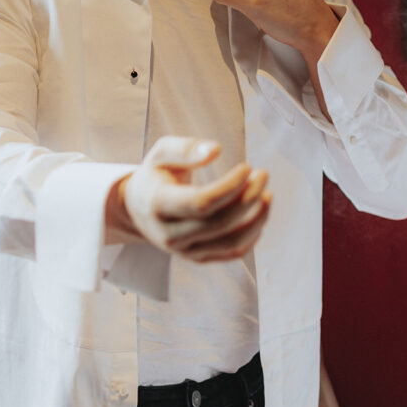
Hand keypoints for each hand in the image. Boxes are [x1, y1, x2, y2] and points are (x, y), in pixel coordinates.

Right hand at [117, 136, 270, 261]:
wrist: (139, 208)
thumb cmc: (155, 175)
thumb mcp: (161, 153)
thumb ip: (186, 148)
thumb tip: (215, 150)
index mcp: (158, 205)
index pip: (201, 202)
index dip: (230, 186)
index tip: (247, 167)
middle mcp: (170, 234)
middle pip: (220, 222)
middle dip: (249, 198)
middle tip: (262, 174)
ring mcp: (184, 250)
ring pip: (230, 243)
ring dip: (257, 219)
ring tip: (267, 195)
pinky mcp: (197, 258)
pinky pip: (232, 254)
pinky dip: (252, 236)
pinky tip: (259, 215)